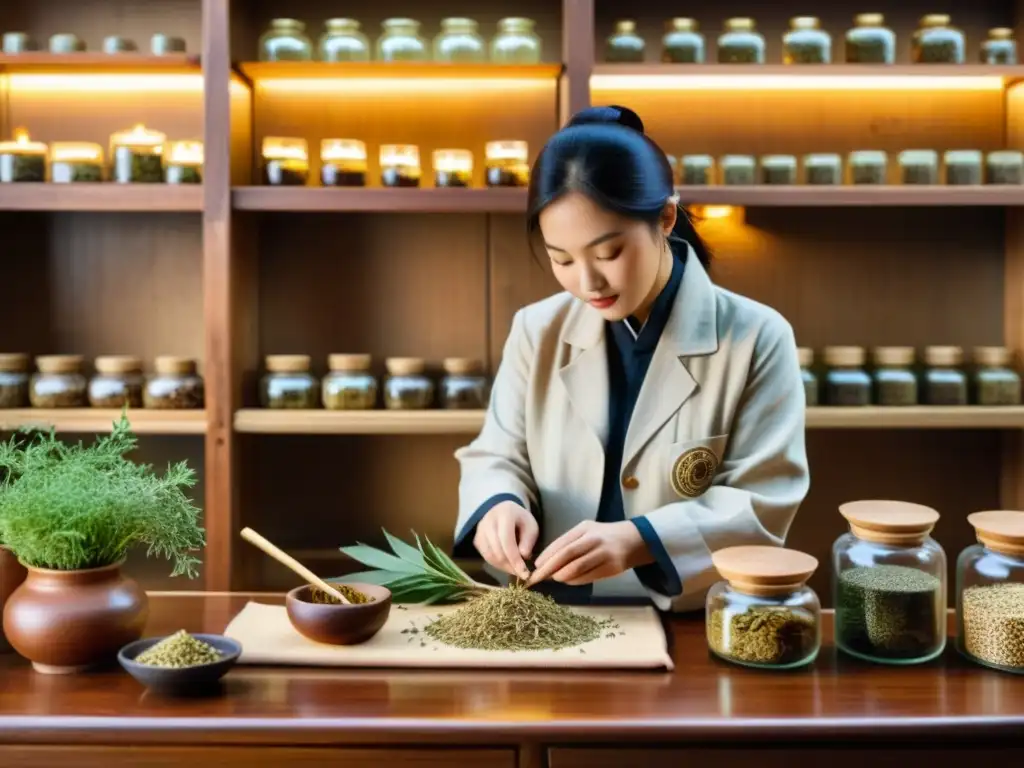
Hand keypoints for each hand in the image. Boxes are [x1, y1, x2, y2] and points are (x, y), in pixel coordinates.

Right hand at [473, 501, 538, 580]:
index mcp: (505, 514)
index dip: (514, 558)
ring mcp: (480, 530)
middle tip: (522, 573)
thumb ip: (528, 540)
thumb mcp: (531, 526)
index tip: (524, 572)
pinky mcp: (477, 539)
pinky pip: (485, 556)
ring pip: (489, 555)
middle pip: (497, 549)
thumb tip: (523, 556)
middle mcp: (489, 520)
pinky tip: (507, 565)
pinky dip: (497, 564)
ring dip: (503, 567)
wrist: (505, 512)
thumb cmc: (520, 520)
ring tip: (516, 570)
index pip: (506, 539)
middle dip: (510, 565)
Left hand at [525, 520, 648, 586]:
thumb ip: (568, 543)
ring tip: (554, 578)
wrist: (633, 540)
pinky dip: (574, 581)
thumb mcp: (586, 531)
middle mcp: (594, 540)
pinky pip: (588, 577)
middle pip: (567, 556)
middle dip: (550, 568)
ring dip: (562, 576)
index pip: (562, 544)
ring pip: (577, 569)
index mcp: (585, 529)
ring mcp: (604, 554)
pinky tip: (568, 580)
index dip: (547, 556)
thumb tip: (547, 562)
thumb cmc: (603, 536)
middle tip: (538, 577)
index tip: (536, 566)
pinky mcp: (611, 568)